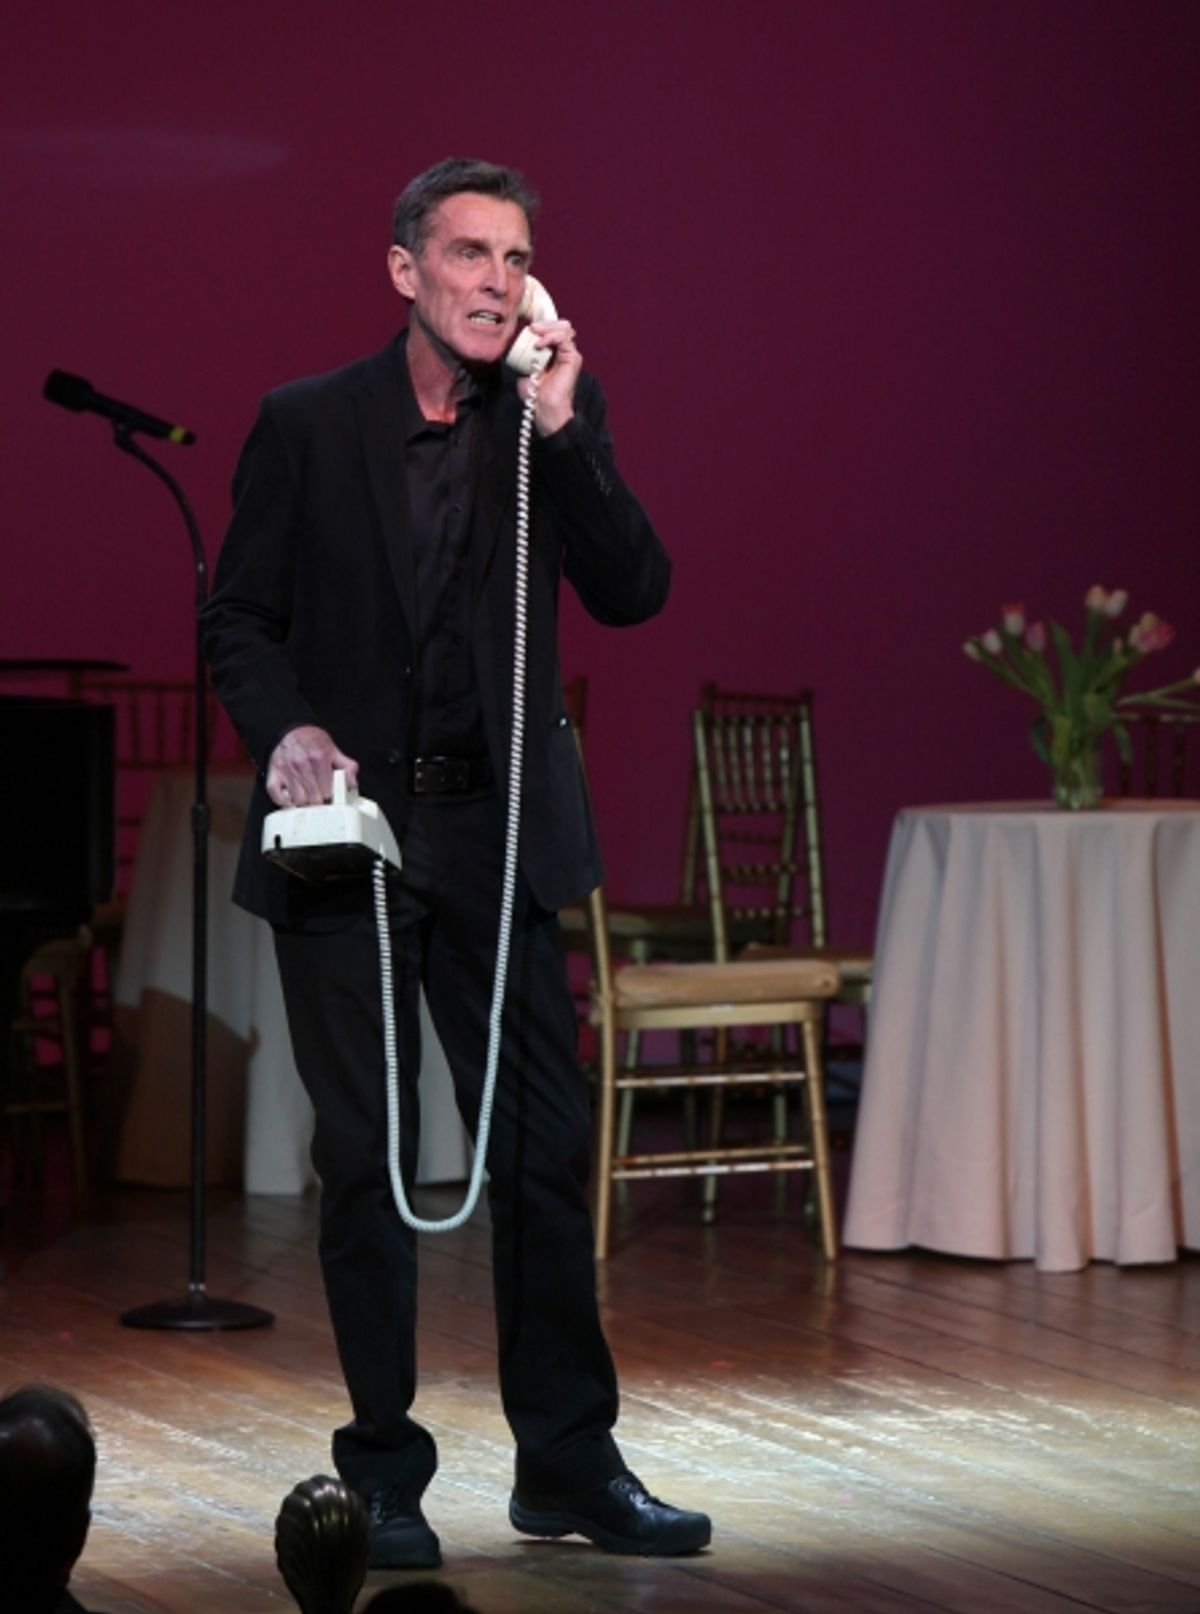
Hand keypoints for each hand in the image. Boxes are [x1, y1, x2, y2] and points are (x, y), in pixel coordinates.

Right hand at [266, 725, 358, 806]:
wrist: (291, 729)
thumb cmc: (312, 741)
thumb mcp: (333, 750)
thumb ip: (347, 766)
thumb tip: (352, 783)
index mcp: (319, 758)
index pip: (328, 791)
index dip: (331, 795)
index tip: (330, 794)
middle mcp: (302, 764)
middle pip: (314, 799)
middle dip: (319, 800)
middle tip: (319, 795)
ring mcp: (287, 770)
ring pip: (298, 801)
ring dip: (304, 802)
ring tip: (308, 795)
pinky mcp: (274, 773)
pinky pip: (277, 796)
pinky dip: (284, 802)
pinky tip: (292, 798)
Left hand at [518, 319, 581, 436]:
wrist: (544, 407)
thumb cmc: (535, 393)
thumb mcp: (524, 368)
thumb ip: (524, 354)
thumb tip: (515, 344)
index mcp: (554, 351)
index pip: (552, 328)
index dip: (542, 323)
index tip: (527, 327)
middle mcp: (564, 351)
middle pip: (560, 324)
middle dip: (545, 322)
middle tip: (531, 328)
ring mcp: (570, 354)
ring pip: (564, 328)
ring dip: (547, 327)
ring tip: (534, 333)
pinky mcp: (573, 358)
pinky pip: (564, 338)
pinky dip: (550, 337)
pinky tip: (539, 344)